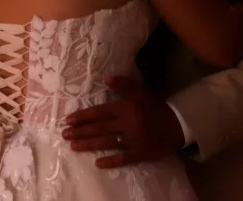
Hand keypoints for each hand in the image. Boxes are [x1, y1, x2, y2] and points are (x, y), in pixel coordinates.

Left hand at [62, 76, 184, 167]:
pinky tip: (97, 163)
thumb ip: (123, 84)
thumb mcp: (140, 91)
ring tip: (73, 146)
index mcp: (126, 107)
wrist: (177, 123)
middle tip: (64, 134)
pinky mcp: (141, 153)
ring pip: (107, 143)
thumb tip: (105, 79)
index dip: (83, 116)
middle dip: (80, 131)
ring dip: (88, 144)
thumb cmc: (155, 106)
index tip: (68, 120)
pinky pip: (123, 159)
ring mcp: (134, 140)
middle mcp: (128, 123)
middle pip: (99, 128)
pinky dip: (110, 161)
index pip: (99, 112)